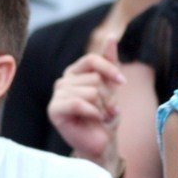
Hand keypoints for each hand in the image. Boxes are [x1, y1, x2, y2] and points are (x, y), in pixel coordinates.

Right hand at [48, 39, 126, 163]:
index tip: (123, 82)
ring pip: (90, 92)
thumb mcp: (112, 85)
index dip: (110, 70)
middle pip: (94, 79)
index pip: (93, 60)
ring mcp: (57, 95)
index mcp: (75, 72)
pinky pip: (77, 103)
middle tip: (106, 109)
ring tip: (100, 116)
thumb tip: (111, 36)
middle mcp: (64, 81)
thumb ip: (110, 62)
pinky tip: (94, 119)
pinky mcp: (54, 110)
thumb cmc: (106, 114)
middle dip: (107, 96)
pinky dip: (93, 112)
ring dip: (102, 107)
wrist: (102, 141)